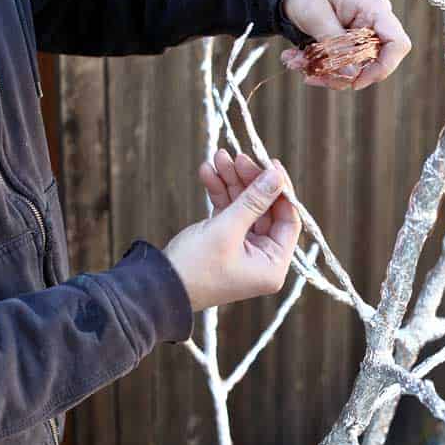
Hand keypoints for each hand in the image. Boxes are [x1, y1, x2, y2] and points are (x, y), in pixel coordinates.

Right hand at [163, 150, 300, 311]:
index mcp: (272, 265)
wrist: (156, 288)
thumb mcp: (227, 229)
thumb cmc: (195, 267)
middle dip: (250, 181)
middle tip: (238, 157)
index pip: (288, 220)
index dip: (280, 189)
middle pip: (266, 209)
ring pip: (245, 207)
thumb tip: (276, 176)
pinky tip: (208, 172)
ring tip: (218, 157)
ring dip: (232, 182)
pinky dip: (219, 193)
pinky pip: (228, 212)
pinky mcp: (224, 242)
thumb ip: (254, 201)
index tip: (269, 163)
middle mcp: (262, 259)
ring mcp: (243, 250)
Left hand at [281, 0, 411, 89]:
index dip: (382, 68)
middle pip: (373, 63)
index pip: (397, 44)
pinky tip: (296, 58)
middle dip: (341, 75)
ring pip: (354, 67)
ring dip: (324, 71)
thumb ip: (335, 44)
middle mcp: (373, 22)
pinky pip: (341, 62)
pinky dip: (319, 65)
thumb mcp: (315, 14)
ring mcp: (362, 32)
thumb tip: (352, 76)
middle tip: (310, 75)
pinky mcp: (349, 40)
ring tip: (293, 61)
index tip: (355, 81)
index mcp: (374, 9)